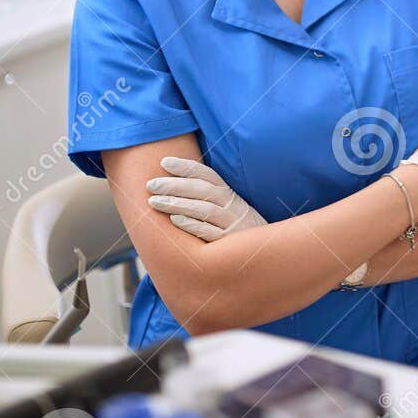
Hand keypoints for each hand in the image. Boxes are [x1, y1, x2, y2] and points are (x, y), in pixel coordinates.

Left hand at [147, 156, 264, 239]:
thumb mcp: (231, 210)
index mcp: (230, 196)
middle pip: (202, 190)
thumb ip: (209, 199)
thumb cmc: (239, 231)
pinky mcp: (230, 243)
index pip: (207, 175)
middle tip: (150, 185)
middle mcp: (233, 206)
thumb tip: (175, 186)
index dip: (186, 167)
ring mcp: (233, 224)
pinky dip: (193, 225)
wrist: (267, 256)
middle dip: (174, 185)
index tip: (164, 162)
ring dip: (177, 203)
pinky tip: (175, 220)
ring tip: (154, 202)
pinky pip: (210, 233)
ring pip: (204, 209)